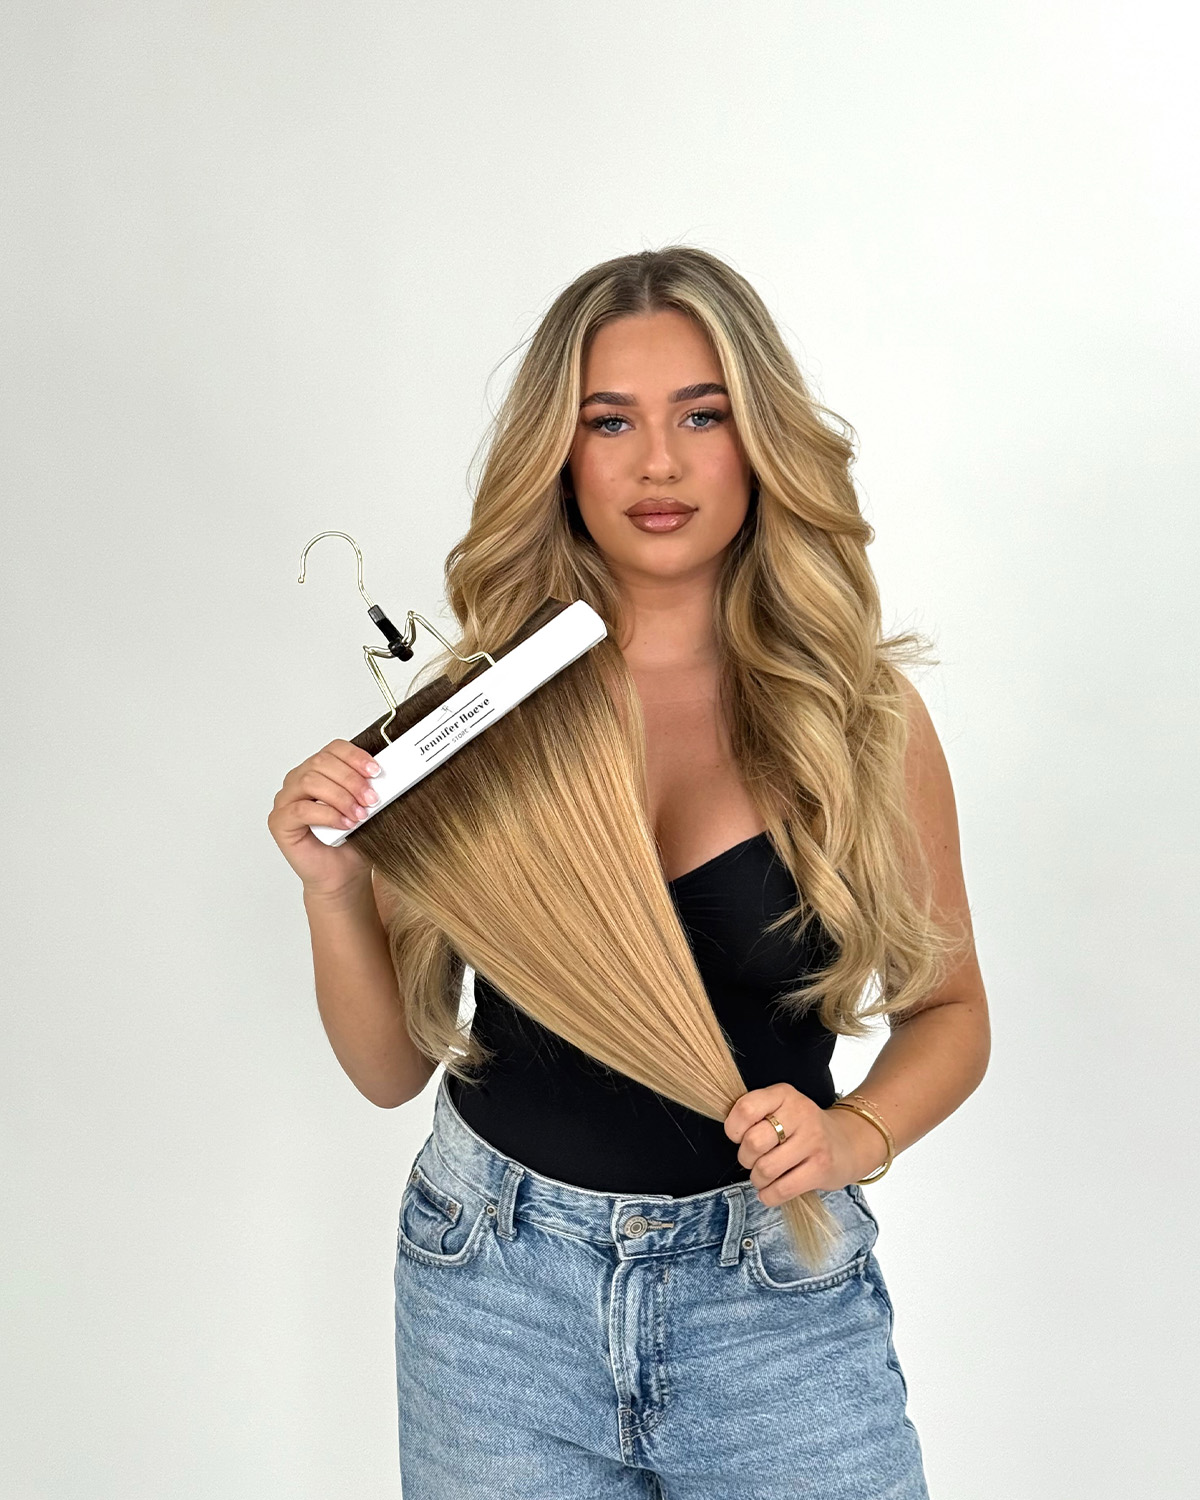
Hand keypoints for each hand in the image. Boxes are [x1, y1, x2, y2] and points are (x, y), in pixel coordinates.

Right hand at [267, 738, 382, 901]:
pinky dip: (327, 815)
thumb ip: (367, 788)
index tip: (375, 771)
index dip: (355, 756)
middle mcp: (298, 781)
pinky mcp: (280, 821)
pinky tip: (344, 824)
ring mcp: (286, 800)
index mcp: (319, 771)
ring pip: (310, 782)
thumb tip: (382, 775)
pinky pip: (300, 809)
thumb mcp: (365, 807)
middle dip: (351, 779)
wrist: (343, 875)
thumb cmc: (352, 842)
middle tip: (371, 799)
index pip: (333, 749)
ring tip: (359, 815)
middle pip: (321, 762)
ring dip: (340, 797)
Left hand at [723, 1083, 884, 1206]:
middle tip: (752, 1160)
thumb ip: (756, 1113)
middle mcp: (801, 1113)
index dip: (733, 1129)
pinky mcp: (822, 1168)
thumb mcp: (781, 1107)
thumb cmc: (801, 1128)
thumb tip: (729, 1131)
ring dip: (757, 1179)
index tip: (738, 1137)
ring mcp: (814, 1141)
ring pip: (766, 1169)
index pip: (745, 1108)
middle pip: (753, 1142)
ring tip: (763, 1176)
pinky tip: (770, 1191)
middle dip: (745, 1158)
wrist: (847, 1142)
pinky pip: (783, 1189)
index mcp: (784, 1094)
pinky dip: (769, 1195)